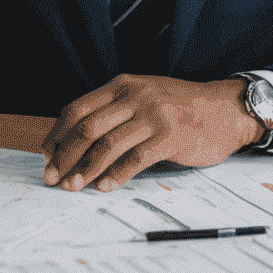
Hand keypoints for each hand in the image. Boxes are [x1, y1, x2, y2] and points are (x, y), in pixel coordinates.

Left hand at [41, 74, 259, 191]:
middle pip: (87, 127)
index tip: (46, 155)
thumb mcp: (144, 96)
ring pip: (107, 144)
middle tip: (52, 177)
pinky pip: (135, 158)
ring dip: (85, 170)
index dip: (57, 133)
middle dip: (65, 155)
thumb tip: (78, 142)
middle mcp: (134, 96)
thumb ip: (116, 111)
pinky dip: (116, 175)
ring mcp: (152, 115)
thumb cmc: (181, 106)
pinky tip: (105, 187)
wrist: (225, 108)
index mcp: (123, 85)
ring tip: (73, 187)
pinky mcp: (169, 136)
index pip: (77, 108)